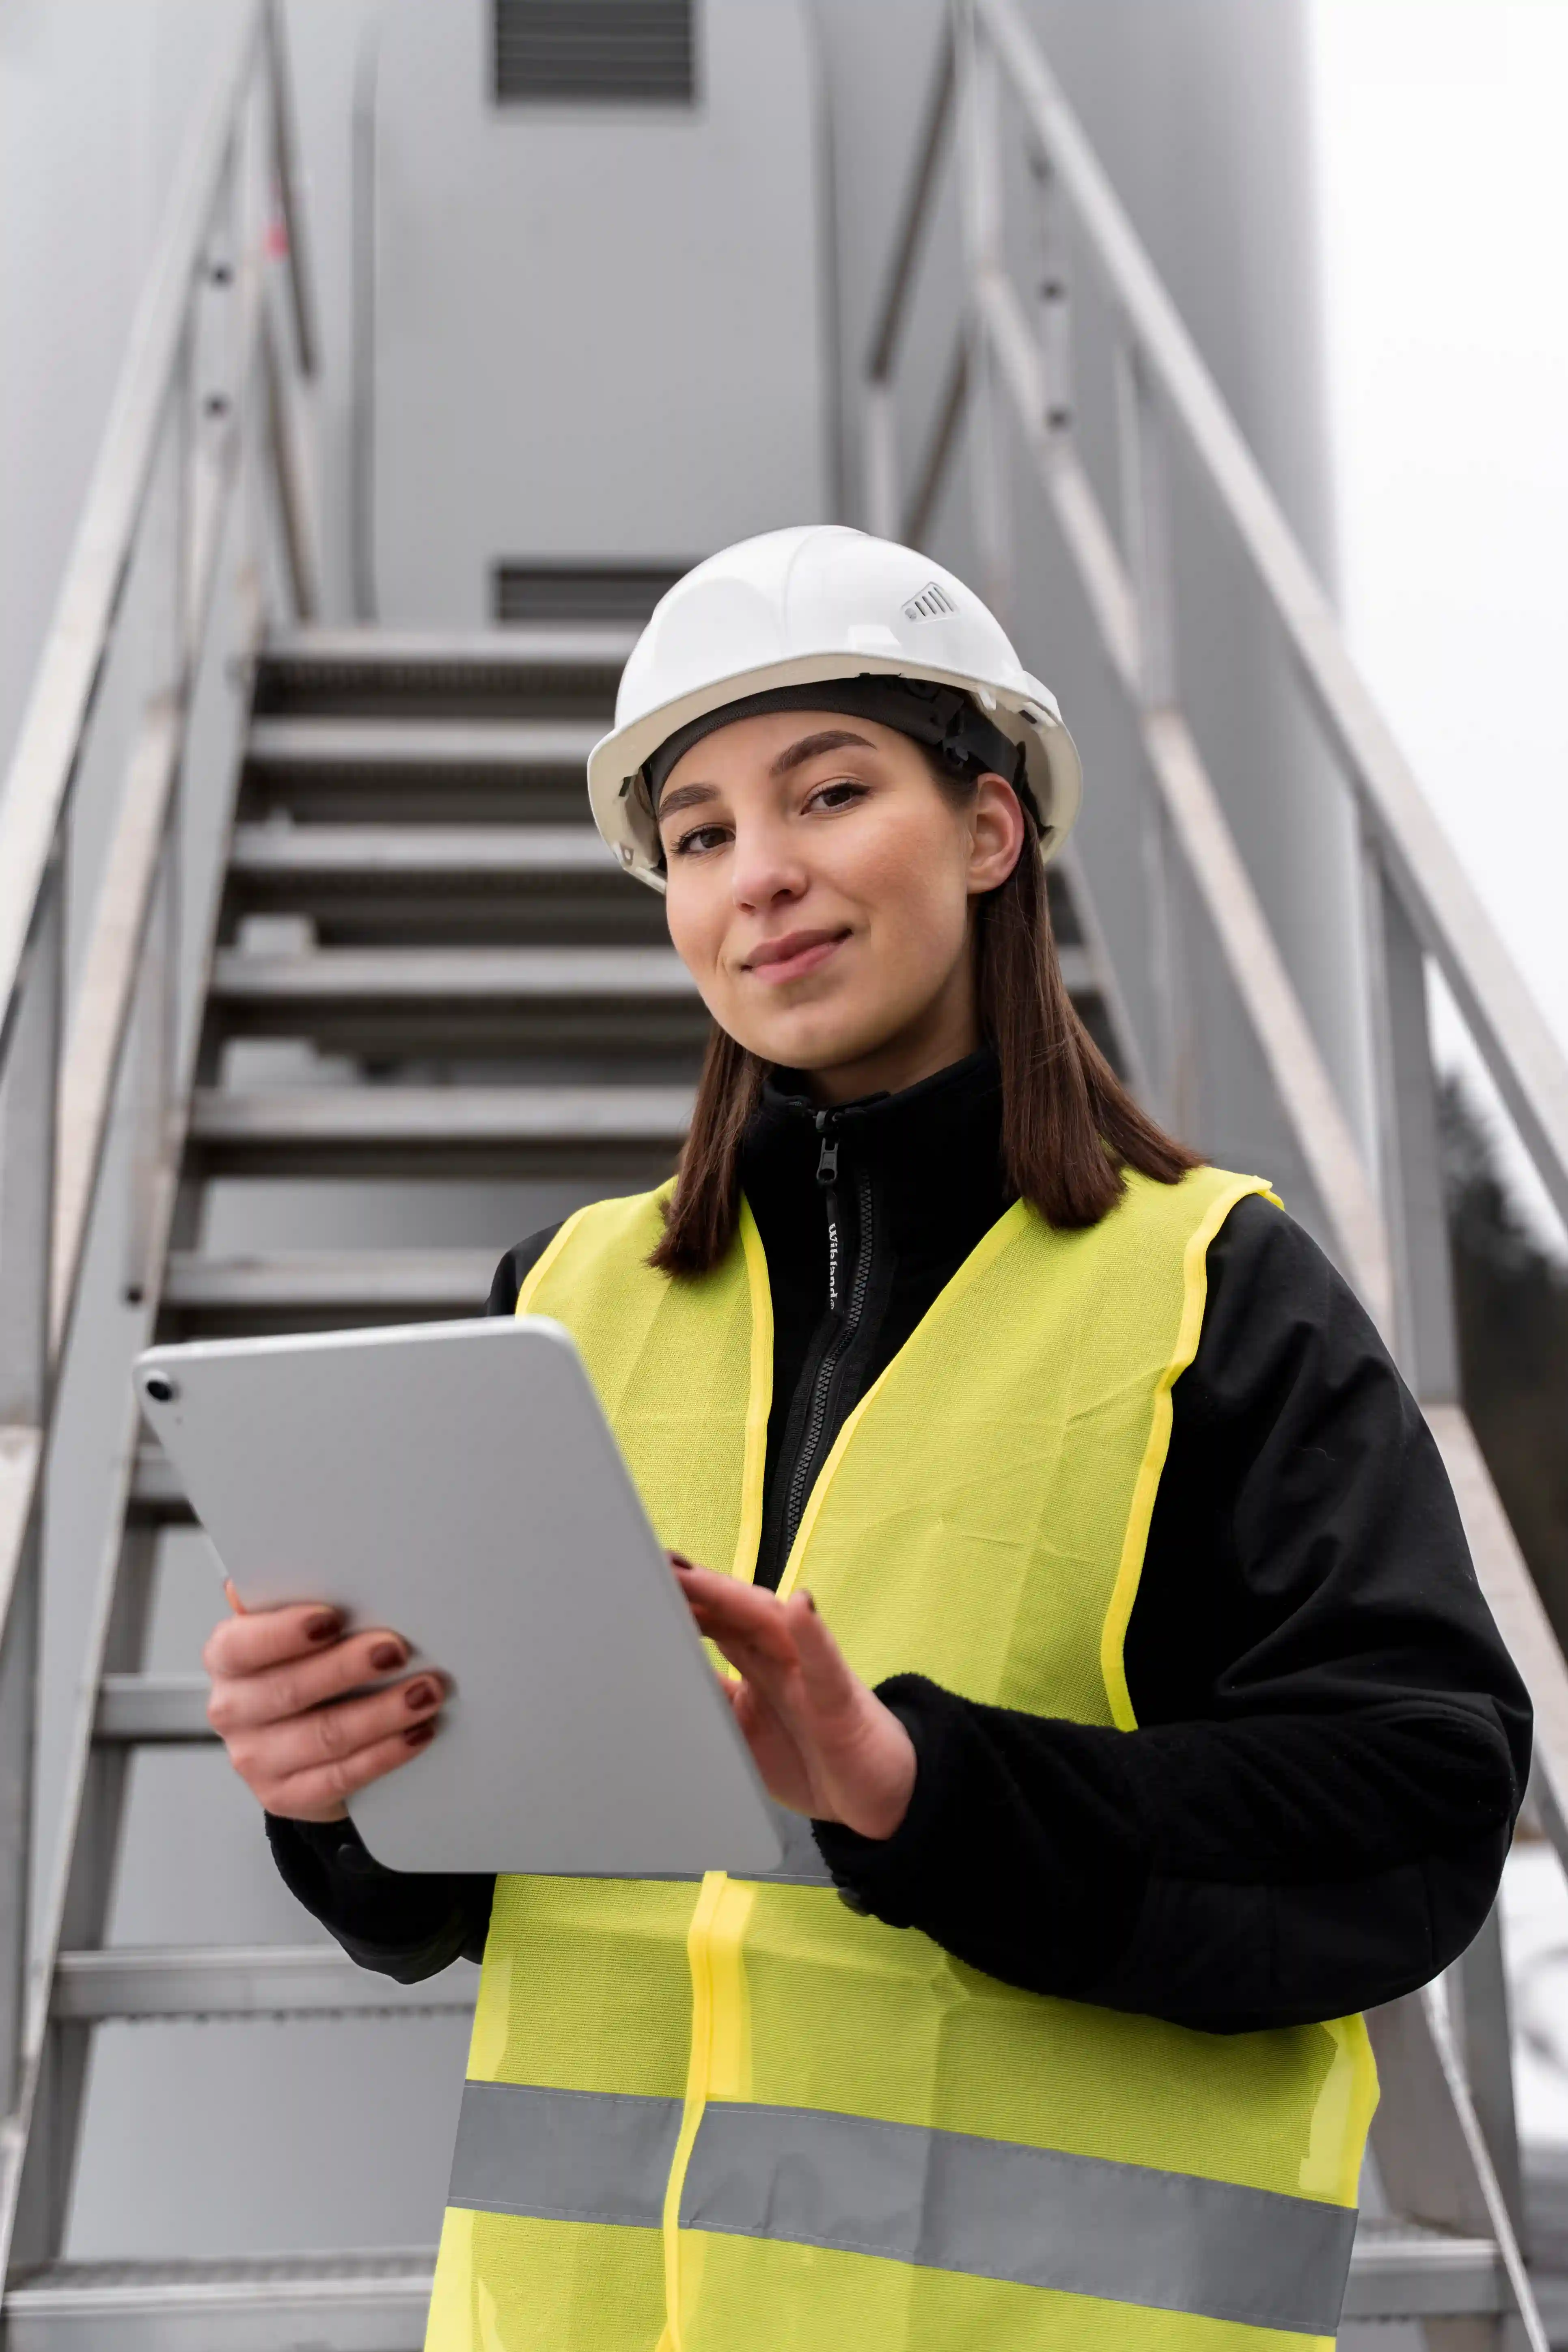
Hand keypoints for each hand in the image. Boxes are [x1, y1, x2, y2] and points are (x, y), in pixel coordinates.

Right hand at [202, 1596, 445, 1821]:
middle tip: (396, 1650)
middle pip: (290, 1691)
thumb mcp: (292, 1630)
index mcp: (227, 1658)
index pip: (243, 1645)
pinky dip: (385, 1754)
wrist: (298, 1744)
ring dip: (382, 1713)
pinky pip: (340, 1777)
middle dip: (349, 1669)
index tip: (331, 1618)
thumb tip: (300, 1558)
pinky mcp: (286, 1795)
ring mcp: (256, 1758)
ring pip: (324, 1737)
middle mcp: (232, 1709)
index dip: (285, 1633)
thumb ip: (292, 1599)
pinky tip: (417, 1733)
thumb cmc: (302, 1666)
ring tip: (425, 1692)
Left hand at [673, 1560, 915, 1839]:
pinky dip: (812, 1635)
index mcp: (757, 1663)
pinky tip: (802, 1607)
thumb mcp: (745, 1734)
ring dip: (735, 1598)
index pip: (713, 1621)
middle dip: (694, 1588)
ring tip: (697, 1577)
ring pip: (771, 1624)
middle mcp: (782, 1656)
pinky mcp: (839, 1700)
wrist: (878, 1796)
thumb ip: (713, 1702)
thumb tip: (658, 1681)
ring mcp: (811, 1673)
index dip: (678, 1601)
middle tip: (652, 1565)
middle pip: (734, 1611)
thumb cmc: (810, 1756)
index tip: (635, 1578)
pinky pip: (825, 1665)